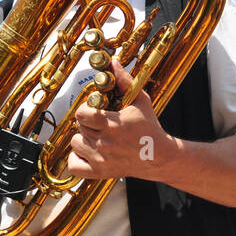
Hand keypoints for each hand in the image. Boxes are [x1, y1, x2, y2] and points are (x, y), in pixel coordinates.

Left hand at [67, 60, 169, 180]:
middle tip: (99, 123)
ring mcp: (101, 159)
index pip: (81, 114)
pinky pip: (74, 166)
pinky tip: (88, 152)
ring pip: (76, 144)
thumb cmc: (150, 129)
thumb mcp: (140, 101)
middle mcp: (105, 142)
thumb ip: (124, 81)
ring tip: (96, 137)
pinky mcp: (101, 172)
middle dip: (88, 123)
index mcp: (112, 124)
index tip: (94, 110)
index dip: (86, 110)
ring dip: (83, 139)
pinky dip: (77, 159)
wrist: (161, 156)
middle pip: (79, 127)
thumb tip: (114, 63)